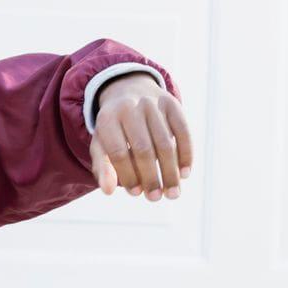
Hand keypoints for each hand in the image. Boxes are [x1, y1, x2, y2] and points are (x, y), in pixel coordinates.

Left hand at [89, 75, 193, 200]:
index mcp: (107, 118)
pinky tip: (185, 174)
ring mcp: (152, 103)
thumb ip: (102, 167)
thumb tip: (108, 191)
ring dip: (171, 172)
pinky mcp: (172, 103)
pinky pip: (182, 132)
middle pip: (143, 149)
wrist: (128, 90)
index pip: (119, 152)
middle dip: (151, 178)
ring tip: (172, 193)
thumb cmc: (114, 128)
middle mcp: (129, 107)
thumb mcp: (101, 143)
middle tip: (156, 198)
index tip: (136, 193)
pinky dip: (186, 154)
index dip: (128, 175)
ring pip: (165, 143)